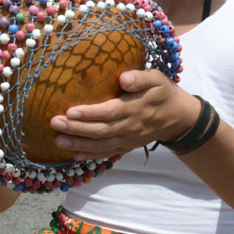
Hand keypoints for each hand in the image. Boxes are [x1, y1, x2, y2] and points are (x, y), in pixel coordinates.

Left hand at [49, 69, 200, 159]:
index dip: (90, 113)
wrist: (178, 117)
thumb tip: (124, 78)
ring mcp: (128, 139)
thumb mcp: (157, 79)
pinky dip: (91, 156)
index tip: (70, 110)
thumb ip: (141, 77)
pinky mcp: (127, 146)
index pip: (110, 112)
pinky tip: (74, 155)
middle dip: (76, 129)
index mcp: (135, 108)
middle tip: (55, 123)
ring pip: (101, 145)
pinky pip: (107, 153)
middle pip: (101, 131)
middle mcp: (130, 127)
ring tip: (58, 141)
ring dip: (79, 144)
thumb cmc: (163, 92)